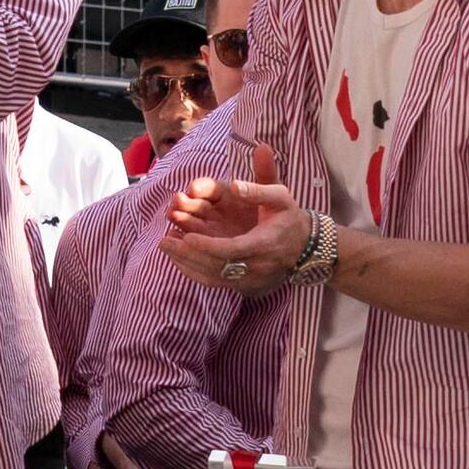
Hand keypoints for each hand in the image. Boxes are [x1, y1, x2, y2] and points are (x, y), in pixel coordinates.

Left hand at [159, 172, 307, 288]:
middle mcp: (256, 265)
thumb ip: (258, 187)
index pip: (233, 250)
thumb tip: (235, 184)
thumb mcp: (280, 196)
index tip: (187, 237)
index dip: (209, 246)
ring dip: (186, 264)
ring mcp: (250, 278)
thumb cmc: (289, 217)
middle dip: (188, 255)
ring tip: (165, 247)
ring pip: (213, 278)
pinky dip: (193, 272)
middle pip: (218, 267)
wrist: (306, 247)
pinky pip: (215, 283)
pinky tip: (178, 260)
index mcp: (265, 243)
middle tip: (163, 241)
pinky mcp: (243, 284)